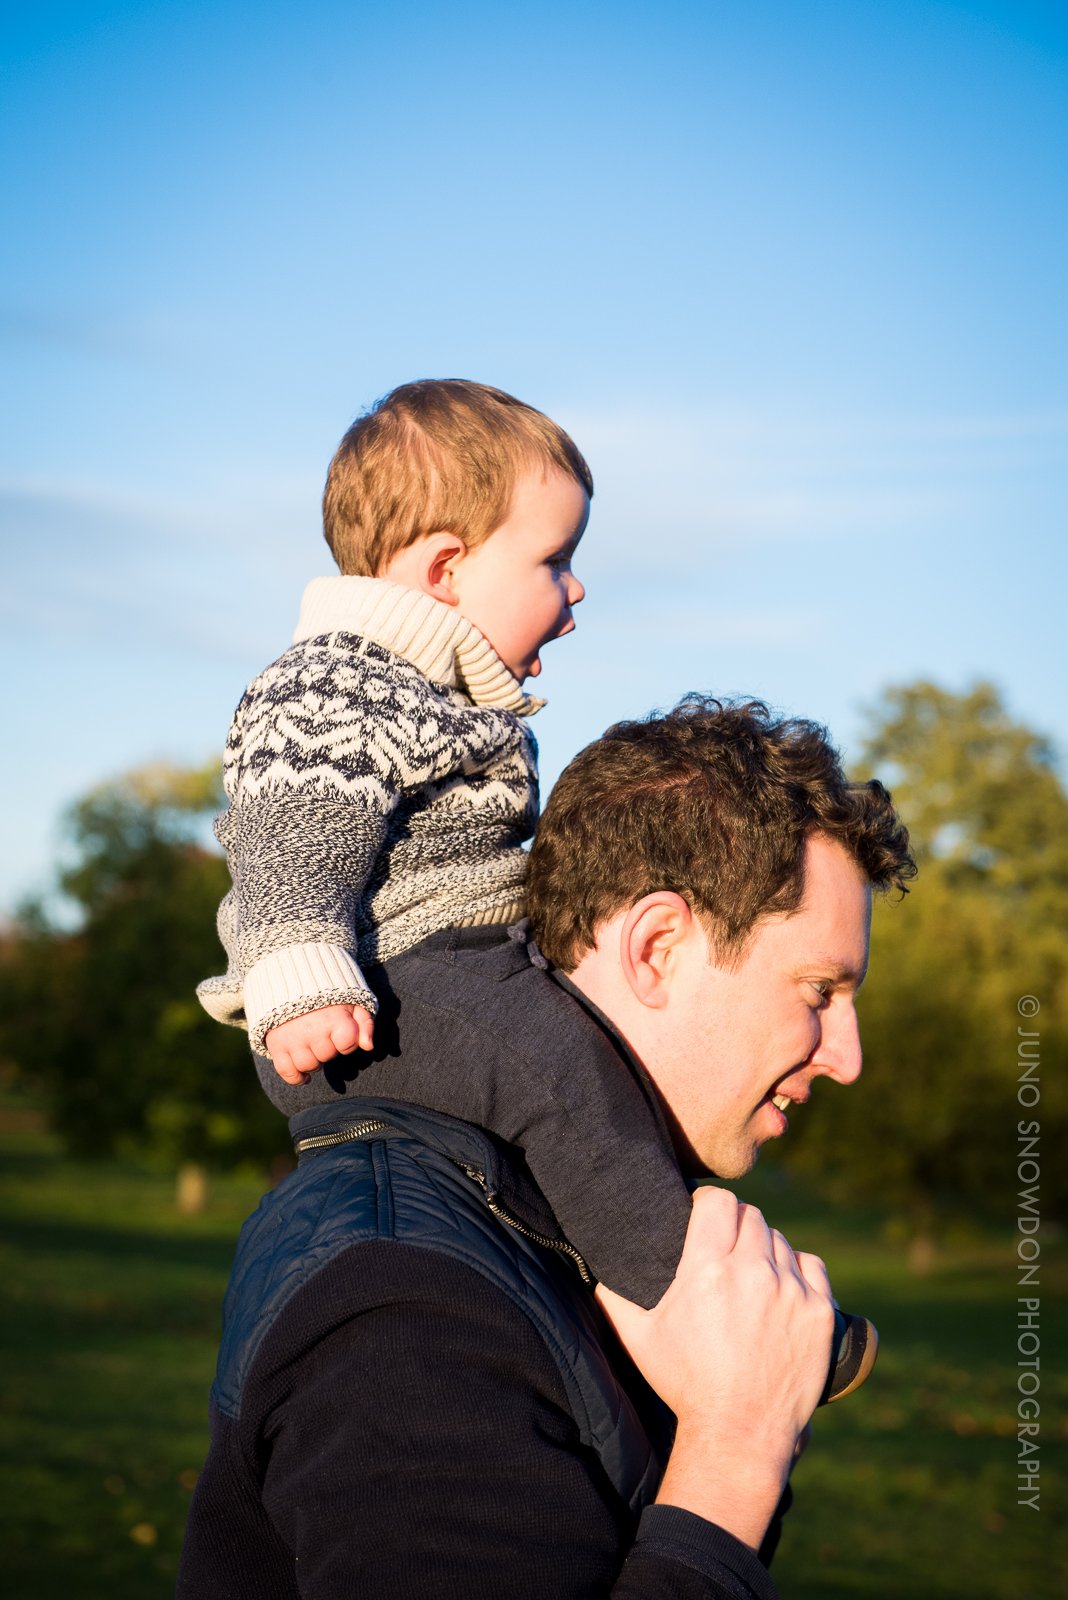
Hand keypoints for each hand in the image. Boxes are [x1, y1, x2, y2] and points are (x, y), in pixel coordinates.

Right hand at [265, 1005, 374, 1084]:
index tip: (341, 1032)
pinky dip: (296, 1077)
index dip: (346, 1042)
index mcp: (333, 1018)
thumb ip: (365, 1023)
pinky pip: (287, 1072)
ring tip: (312, 1047)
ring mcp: (293, 1038)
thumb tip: (369, 1046)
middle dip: (328, 1049)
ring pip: (308, 1065)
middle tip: (323, 1035)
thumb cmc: (328, 996)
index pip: (347, 1045)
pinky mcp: (276, 1043)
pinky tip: (303, 1076)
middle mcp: (312, 1030)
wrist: (290, 979)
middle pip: (326, 1056)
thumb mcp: (353, 1002)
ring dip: (313, 1061)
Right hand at [596, 1185, 833, 1546]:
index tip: (703, 1218)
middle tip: (725, 1250)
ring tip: (751, 1278)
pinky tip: (782, 1289)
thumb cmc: (685, 1384)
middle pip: (750, 1216)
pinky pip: (811, 1266)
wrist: (740, 1433)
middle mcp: (753, 1273)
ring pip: (779, 1240)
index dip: (708, 1205)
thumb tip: (594, 1261)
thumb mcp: (638, 1337)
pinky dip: (797, 1271)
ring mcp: (791, 1292)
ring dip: (764, 1251)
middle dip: (735, 1227)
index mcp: (708, 1270)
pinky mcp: (819, 1312)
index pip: (718, 1202)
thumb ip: (611, 1293)